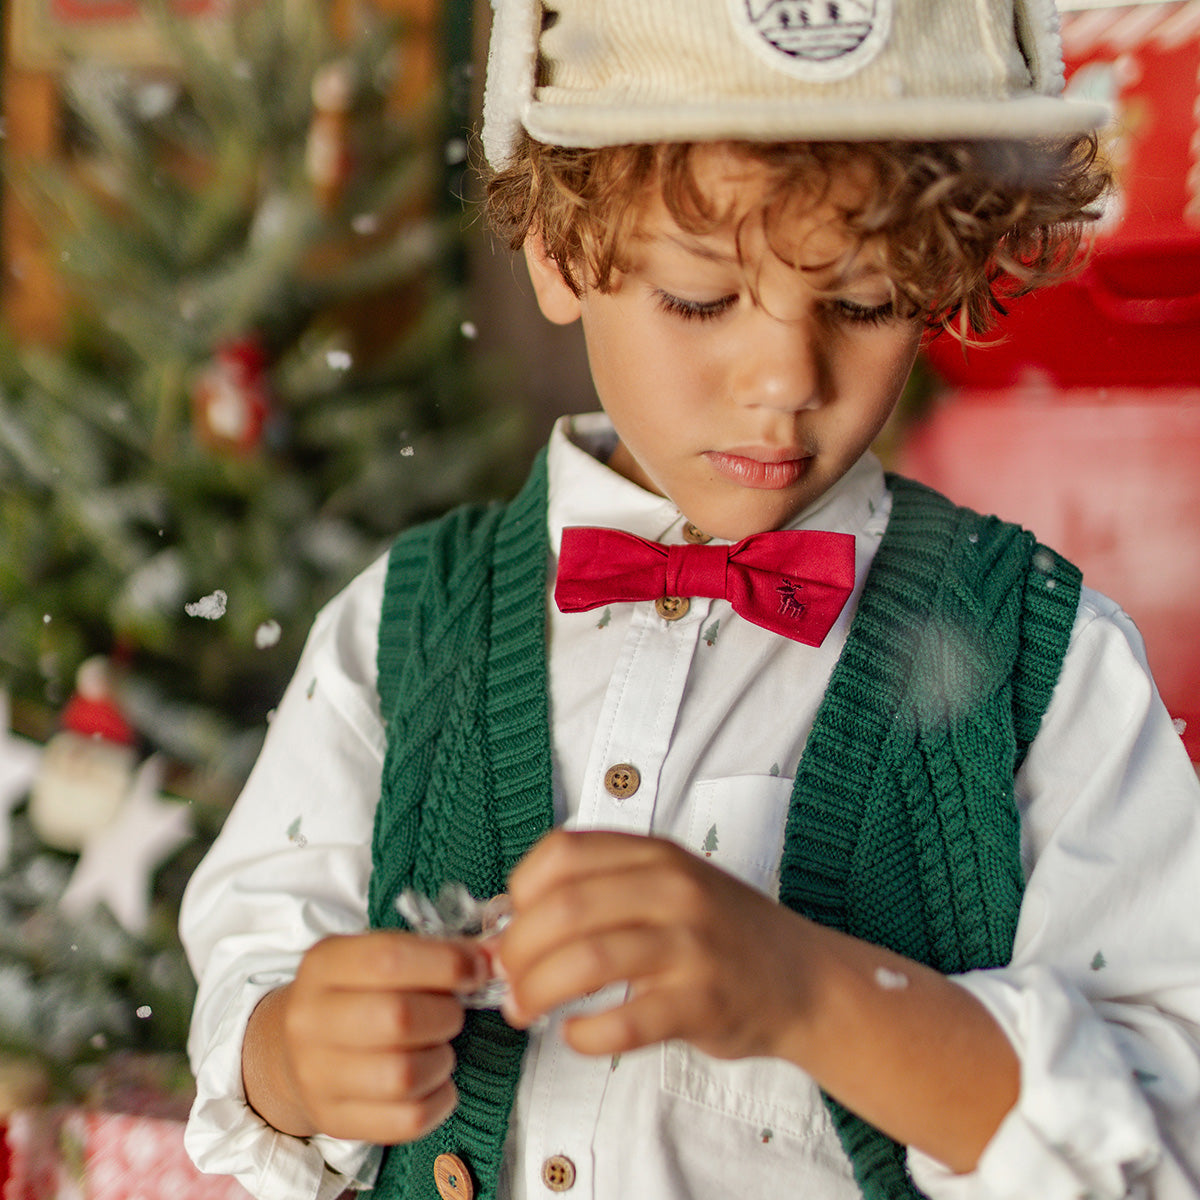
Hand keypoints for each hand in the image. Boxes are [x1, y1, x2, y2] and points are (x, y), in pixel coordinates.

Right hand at [243, 930, 485, 1143]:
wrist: (292, 1048)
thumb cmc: (356, 994)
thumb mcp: (377, 955)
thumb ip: (434, 952)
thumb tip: (495, 957)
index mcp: (324, 964)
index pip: (389, 958)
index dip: (446, 963)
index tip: (477, 969)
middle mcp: (311, 1019)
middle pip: (398, 1018)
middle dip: (446, 1015)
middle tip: (451, 1013)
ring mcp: (317, 1075)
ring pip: (403, 1075)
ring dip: (442, 1060)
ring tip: (439, 1048)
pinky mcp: (335, 1119)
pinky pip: (406, 1121)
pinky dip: (438, 1101)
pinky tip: (436, 1082)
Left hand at [498, 829, 814, 1061]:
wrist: (805, 978)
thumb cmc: (721, 933)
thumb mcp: (668, 885)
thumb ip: (599, 892)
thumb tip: (507, 925)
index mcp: (656, 854)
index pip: (562, 853)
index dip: (520, 890)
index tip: (510, 923)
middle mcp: (673, 889)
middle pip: (563, 909)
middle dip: (518, 950)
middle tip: (506, 980)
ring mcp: (691, 945)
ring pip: (586, 961)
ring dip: (538, 991)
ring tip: (525, 1010)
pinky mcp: (702, 1002)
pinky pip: (625, 1022)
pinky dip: (585, 1034)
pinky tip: (575, 1035)